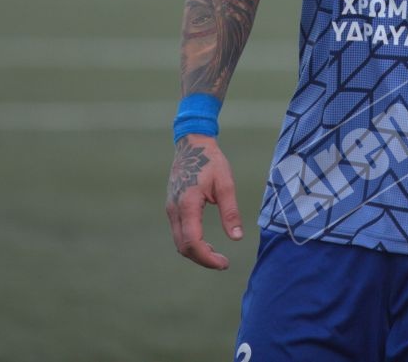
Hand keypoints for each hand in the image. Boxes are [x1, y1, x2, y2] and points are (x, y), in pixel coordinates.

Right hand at [165, 134, 243, 269]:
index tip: (224, 263)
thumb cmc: (211, 161)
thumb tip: (237, 238)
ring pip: (178, 242)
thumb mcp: (225, 184)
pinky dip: (191, 243)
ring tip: (217, 254)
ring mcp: (170, 209)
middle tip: (223, 263)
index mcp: (187, 204)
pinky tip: (206, 243)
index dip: (207, 258)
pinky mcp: (172, 207)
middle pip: (183, 247)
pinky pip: (178, 232)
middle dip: (202, 259)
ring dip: (196, 252)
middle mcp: (174, 209)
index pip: (192, 242)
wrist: (192, 144)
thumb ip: (230, 212)